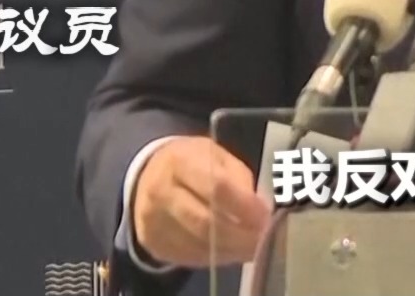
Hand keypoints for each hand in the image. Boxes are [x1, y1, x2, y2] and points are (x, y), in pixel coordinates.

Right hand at [132, 137, 271, 266]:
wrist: (148, 177)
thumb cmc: (192, 163)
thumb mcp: (217, 156)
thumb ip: (239, 179)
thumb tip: (259, 210)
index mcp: (180, 161)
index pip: (216, 187)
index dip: (245, 206)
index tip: (266, 217)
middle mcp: (161, 192)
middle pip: (206, 222)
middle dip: (240, 235)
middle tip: (263, 239)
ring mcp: (153, 221)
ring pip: (199, 245)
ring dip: (232, 250)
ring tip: (253, 247)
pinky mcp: (153, 243)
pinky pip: (190, 257)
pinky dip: (217, 258)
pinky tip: (232, 251)